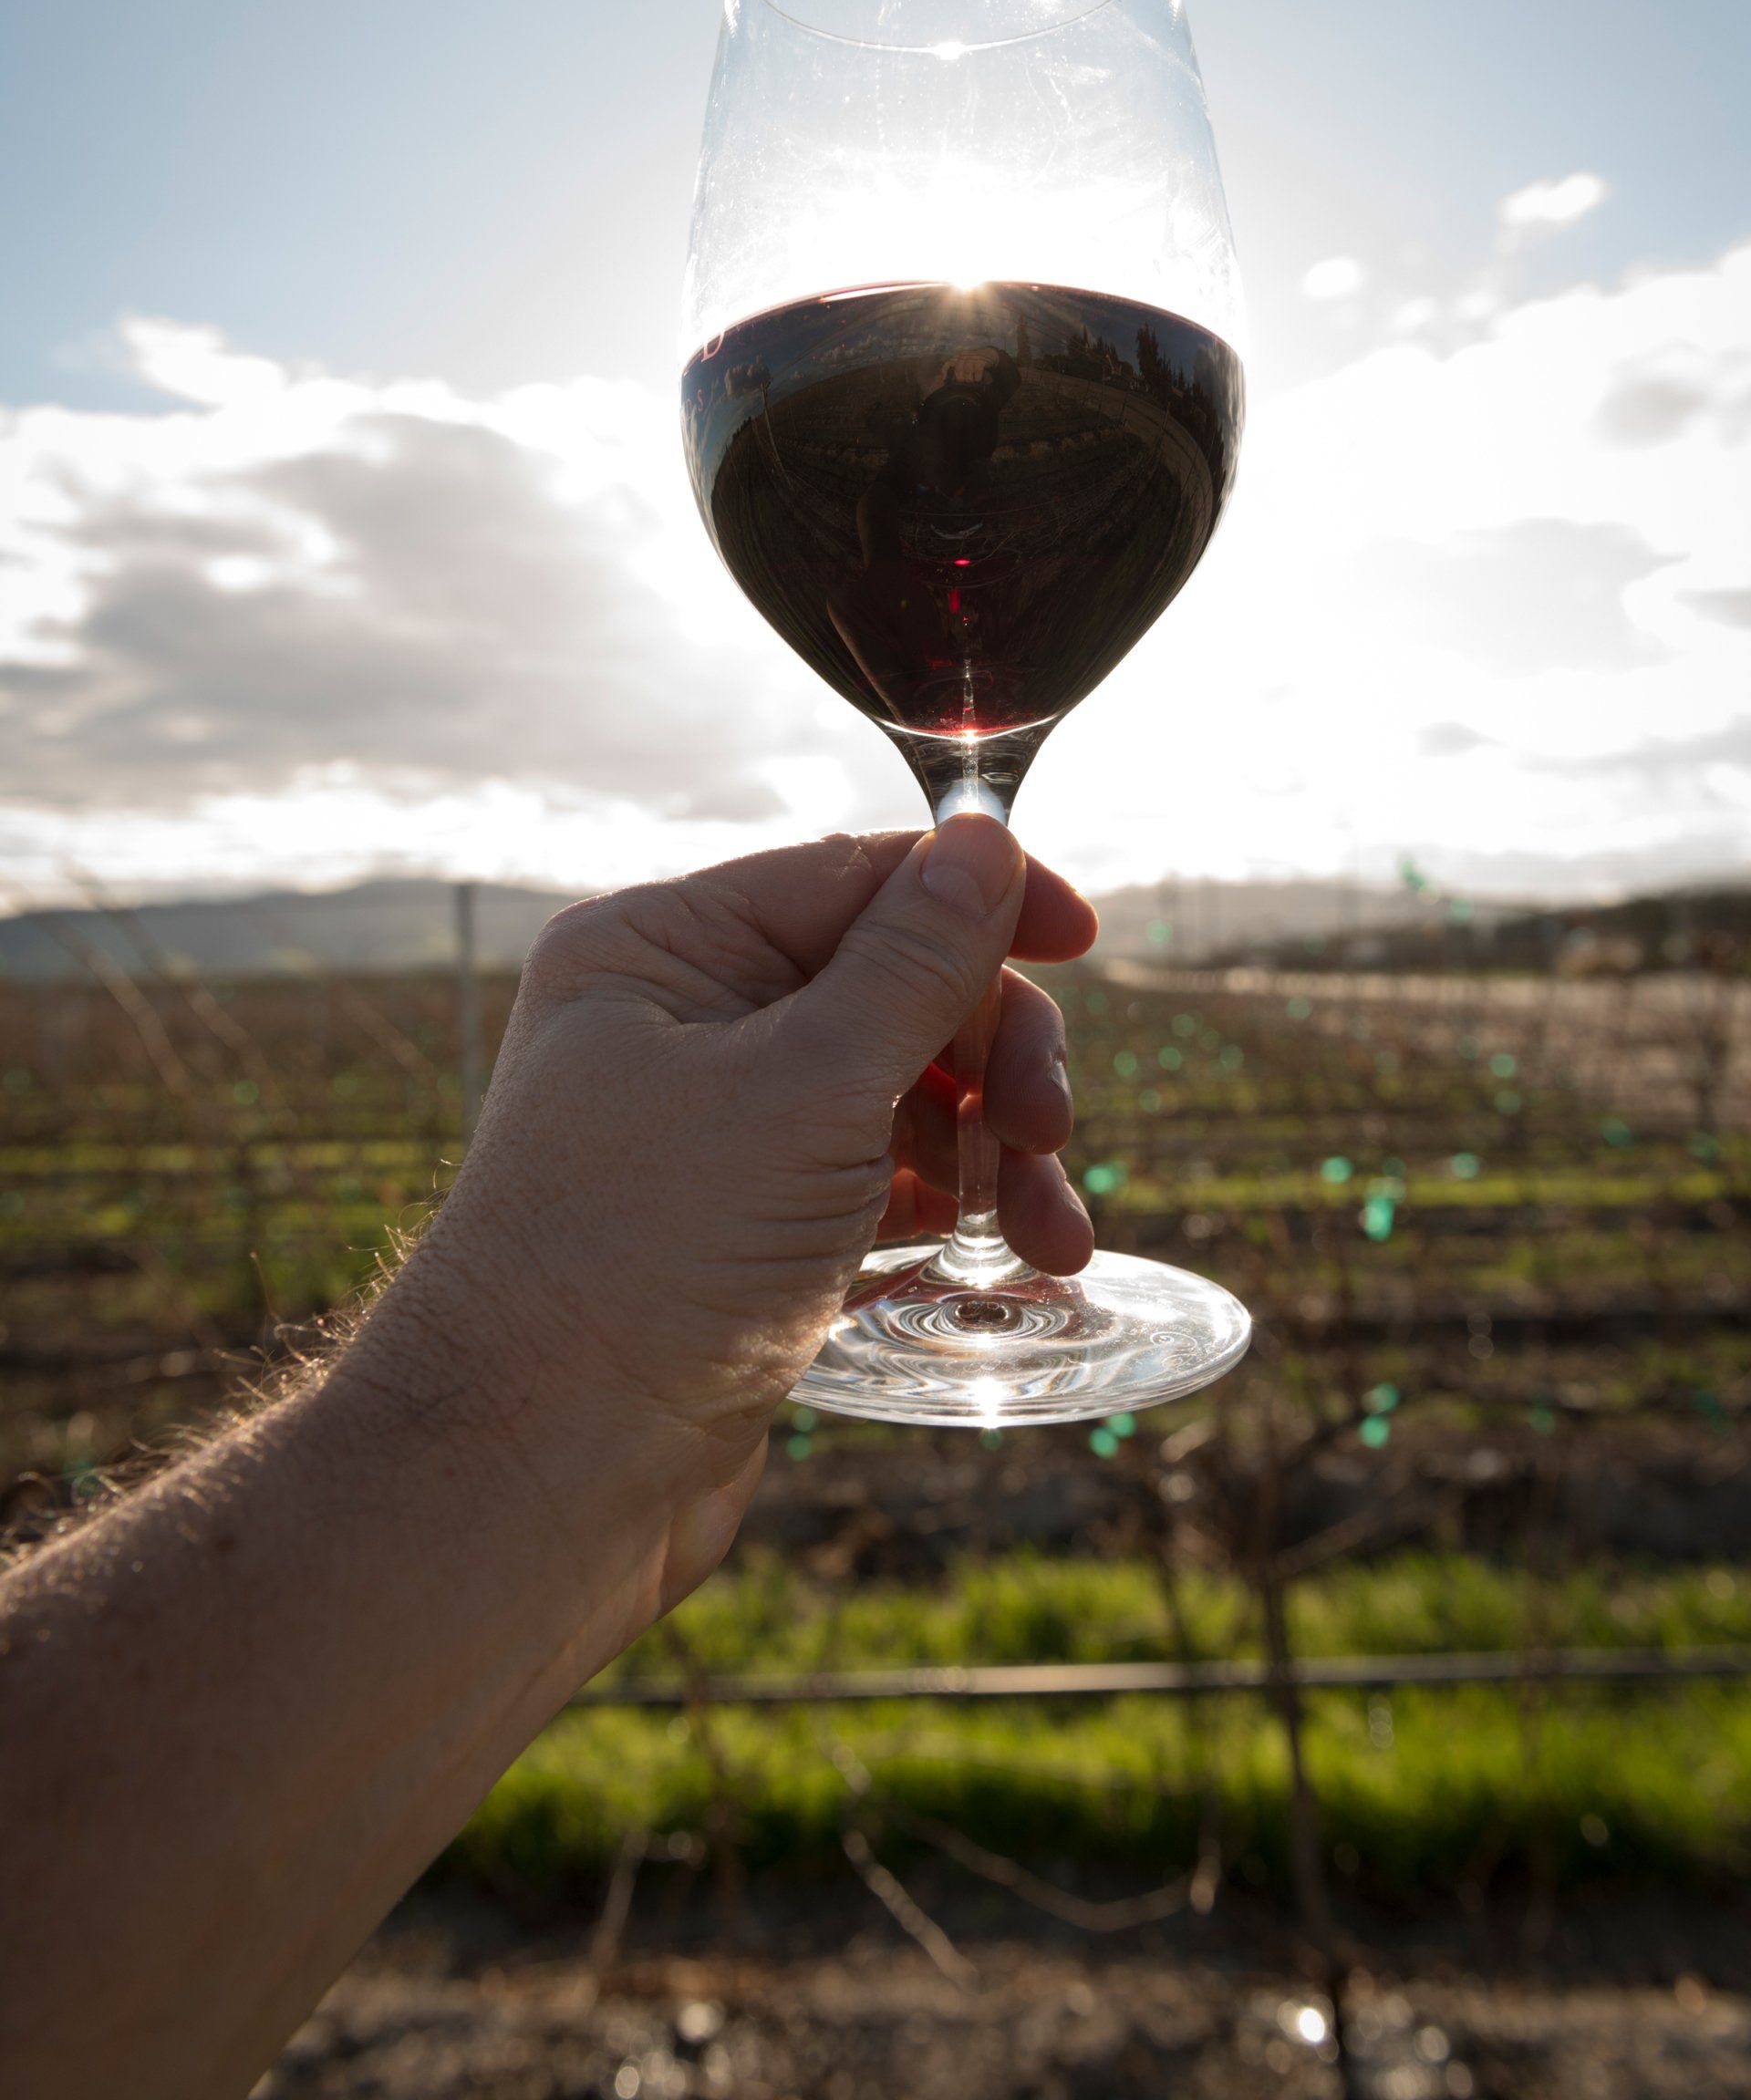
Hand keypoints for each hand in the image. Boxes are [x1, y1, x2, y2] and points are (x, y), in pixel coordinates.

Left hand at [358, 816, 1096, 1605]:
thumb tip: (986, 837)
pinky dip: (952, 1208)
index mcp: (661, 950)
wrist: (536, 1484)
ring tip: (1047, 1236)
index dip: (978, 903)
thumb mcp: (804, 1090)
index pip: (853, 879)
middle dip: (993, 1055)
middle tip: (1049, 1131)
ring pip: (903, 1090)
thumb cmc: (642, 1265)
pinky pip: (882, 1179)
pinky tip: (1010, 1259)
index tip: (1083, 940)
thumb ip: (911, 963)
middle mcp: (682, 1024)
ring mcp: (719, 1132)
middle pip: (893, 985)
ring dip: (994, 1149)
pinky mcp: (752, 1228)